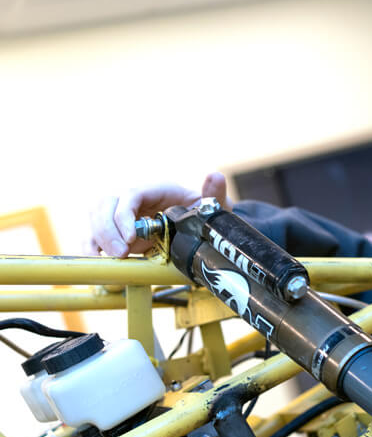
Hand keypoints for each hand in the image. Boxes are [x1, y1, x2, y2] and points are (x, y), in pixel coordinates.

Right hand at [88, 172, 229, 256]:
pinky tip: (96, 260)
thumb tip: (215, 176)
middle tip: (121, 253)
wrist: (199, 227)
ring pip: (97, 216)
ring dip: (99, 237)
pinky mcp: (118, 230)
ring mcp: (124, 214)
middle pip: (107, 204)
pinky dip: (92, 245)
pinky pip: (96, 233)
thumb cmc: (205, 214)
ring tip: (112, 258)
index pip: (131, 196)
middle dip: (108, 229)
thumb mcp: (210, 207)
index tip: (130, 238)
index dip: (125, 215)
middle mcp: (136, 199)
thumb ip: (213, 194)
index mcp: (156, 190)